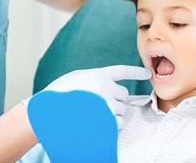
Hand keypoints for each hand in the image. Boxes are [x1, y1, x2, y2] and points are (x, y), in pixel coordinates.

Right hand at [23, 65, 151, 129]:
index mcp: (98, 75)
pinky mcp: (104, 120)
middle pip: (124, 95)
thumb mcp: (77, 76)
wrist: (47, 110)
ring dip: (115, 112)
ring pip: (122, 110)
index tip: (147, 73)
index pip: (123, 71)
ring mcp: (105, 104)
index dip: (136, 72)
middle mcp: (105, 87)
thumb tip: (107, 82)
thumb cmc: (60, 92)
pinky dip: (113, 124)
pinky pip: (118, 123)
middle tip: (104, 102)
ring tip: (98, 112)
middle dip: (118, 99)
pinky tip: (101, 122)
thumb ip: (94, 77)